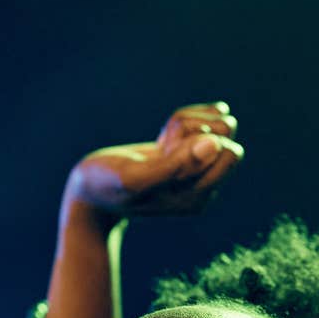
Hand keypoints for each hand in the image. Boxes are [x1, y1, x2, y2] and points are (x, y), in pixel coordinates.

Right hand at [63, 102, 243, 218]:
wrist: (91, 191)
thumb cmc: (106, 186)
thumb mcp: (132, 178)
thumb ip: (173, 166)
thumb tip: (214, 145)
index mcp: (197, 198)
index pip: (227, 151)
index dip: (195, 141)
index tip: (165, 152)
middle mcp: (205, 186)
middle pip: (225, 133)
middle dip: (192, 128)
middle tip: (162, 146)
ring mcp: (200, 170)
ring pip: (217, 124)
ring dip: (185, 122)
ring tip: (161, 142)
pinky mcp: (192, 154)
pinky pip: (208, 120)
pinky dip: (185, 119)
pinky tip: (166, 136)